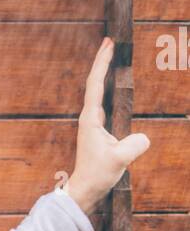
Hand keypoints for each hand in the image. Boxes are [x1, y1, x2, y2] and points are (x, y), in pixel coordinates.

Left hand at [63, 37, 150, 216]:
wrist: (85, 189)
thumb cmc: (97, 175)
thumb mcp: (119, 160)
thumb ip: (133, 146)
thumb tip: (144, 137)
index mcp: (90, 119)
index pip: (95, 84)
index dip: (102, 63)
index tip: (108, 45)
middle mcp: (89, 117)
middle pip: (95, 82)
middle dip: (102, 61)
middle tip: (110, 41)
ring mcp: (92, 123)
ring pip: (98, 91)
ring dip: (104, 73)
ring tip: (112, 55)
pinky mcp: (98, 130)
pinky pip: (104, 102)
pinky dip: (108, 88)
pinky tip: (114, 86)